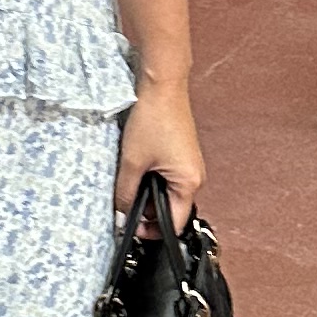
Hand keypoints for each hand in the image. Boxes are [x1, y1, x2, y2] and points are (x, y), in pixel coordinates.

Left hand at [114, 75, 203, 225]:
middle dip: (147, 209)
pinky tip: (137, 166)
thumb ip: (125, 193)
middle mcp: (195, 176)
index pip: (174, 223)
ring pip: (166, 191)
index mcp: (190, 182)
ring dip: (147, 191)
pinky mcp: (182, 154)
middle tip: (124, 202)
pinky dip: (151, 177)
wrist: (161, 86)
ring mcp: (189, 164)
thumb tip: (121, 214)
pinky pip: (167, 176)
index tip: (132, 230)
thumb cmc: (153, 119)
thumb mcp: (132, 162)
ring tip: (129, 178)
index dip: (152, 231)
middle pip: (170, 208)